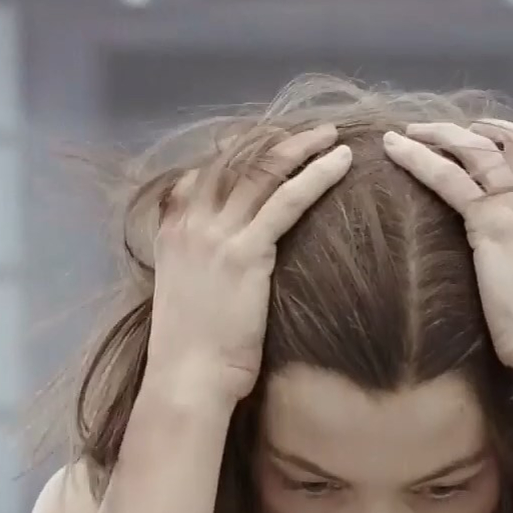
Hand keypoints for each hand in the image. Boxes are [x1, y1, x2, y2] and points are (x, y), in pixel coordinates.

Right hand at [145, 125, 350, 403]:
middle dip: (271, 140)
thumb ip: (198, 266)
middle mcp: (190, 223)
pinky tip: (341, 161)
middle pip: (234, 162)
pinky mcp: (246, 252)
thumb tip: (224, 264)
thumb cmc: (190, 352)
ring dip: (300, 147)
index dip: (235, 153)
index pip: (201, 174)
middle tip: (306, 132)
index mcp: (171, 232)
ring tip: (331, 135)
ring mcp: (216, 235)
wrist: (186, 380)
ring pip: (263, 172)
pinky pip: (287, 199)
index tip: (264, 144)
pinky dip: (316, 175)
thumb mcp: (183, 295)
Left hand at [382, 120, 512, 377]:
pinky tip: (394, 149)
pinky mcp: (489, 220)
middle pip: (501, 138)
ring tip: (404, 132)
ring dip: (436, 134)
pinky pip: (448, 177)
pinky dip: (418, 158)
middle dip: (464, 129)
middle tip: (431, 129)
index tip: (478, 132)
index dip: (502, 132)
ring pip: (472, 149)